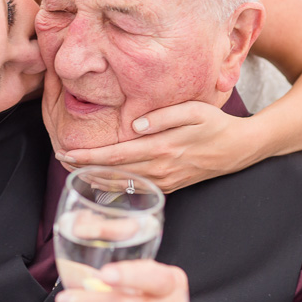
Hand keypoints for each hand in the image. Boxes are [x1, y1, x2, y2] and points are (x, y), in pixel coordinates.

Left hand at [56, 101, 260, 192]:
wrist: (239, 149)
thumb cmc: (215, 124)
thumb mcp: (193, 111)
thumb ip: (162, 117)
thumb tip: (134, 126)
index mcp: (162, 148)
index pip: (117, 155)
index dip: (90, 157)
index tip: (67, 155)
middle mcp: (161, 169)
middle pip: (114, 173)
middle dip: (86, 169)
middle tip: (61, 161)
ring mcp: (165, 181)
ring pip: (123, 184)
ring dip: (97, 179)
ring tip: (74, 171)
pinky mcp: (170, 187)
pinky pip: (137, 189)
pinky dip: (116, 186)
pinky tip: (102, 181)